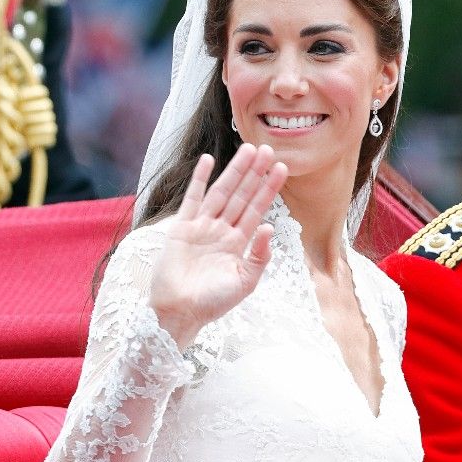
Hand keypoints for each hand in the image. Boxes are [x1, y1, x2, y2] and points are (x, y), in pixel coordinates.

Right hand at [149, 144, 288, 347]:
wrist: (180, 312)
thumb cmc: (212, 303)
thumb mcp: (245, 282)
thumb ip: (259, 255)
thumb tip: (269, 226)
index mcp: (238, 243)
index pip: (257, 209)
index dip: (268, 189)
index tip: (282, 168)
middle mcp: (221, 231)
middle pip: (241, 195)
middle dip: (255, 173)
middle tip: (268, 149)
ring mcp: (202, 227)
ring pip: (222, 192)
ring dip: (234, 171)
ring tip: (248, 150)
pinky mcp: (182, 228)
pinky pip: (193, 199)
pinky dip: (200, 180)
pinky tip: (209, 160)